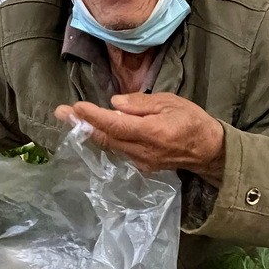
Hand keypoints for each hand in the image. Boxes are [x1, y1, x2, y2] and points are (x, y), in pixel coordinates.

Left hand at [55, 93, 225, 184]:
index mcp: (152, 132)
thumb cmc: (192, 121)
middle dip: (82, 125)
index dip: (94, 117)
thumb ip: (141, 104)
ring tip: (70, 118)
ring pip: (110, 146)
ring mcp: (141, 162)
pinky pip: (119, 151)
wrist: (208, 151)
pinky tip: (93, 130)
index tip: (76, 107)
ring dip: (90, 132)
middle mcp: (143, 151)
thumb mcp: (171, 102)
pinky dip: (104, 140)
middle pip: (106, 138)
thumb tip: (115, 104)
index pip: (116, 125)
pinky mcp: (142, 167)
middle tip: (60, 111)